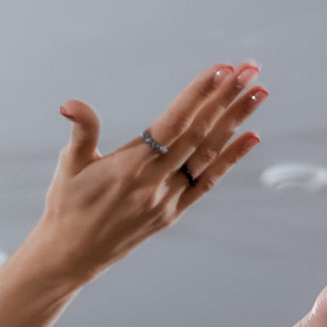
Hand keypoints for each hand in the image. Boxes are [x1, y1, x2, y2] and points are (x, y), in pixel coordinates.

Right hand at [0, 63, 267, 326]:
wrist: (71, 257)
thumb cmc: (67, 207)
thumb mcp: (69, 165)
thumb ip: (81, 131)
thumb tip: (71, 104)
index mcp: (129, 167)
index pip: (172, 124)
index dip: (198, 96)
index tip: (222, 70)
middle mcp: (154, 183)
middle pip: (198, 134)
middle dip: (227, 99)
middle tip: (252, 69)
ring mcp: (168, 200)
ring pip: (209, 154)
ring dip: (236, 121)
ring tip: (259, 93)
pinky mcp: (173, 213)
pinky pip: (207, 182)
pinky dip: (230, 159)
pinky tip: (251, 137)